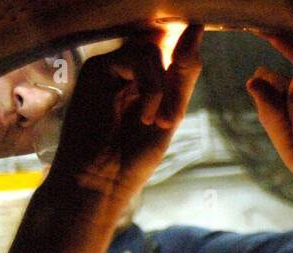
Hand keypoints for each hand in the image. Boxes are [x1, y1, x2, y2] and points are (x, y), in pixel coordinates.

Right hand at [43, 23, 203, 207]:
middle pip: (161, 46)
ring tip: (156, 122)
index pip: (167, 52)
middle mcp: (122, 71)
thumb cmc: (130, 160)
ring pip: (152, 49)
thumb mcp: (169, 115)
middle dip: (173, 83)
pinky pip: (138, 58)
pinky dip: (151, 88)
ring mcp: (108, 69)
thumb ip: (182, 75)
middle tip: (168, 120)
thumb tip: (196, 28)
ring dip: (163, 88)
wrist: (99, 184)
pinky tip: (144, 117)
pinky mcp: (96, 69)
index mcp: (139, 83)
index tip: (186, 77)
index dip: (182, 56)